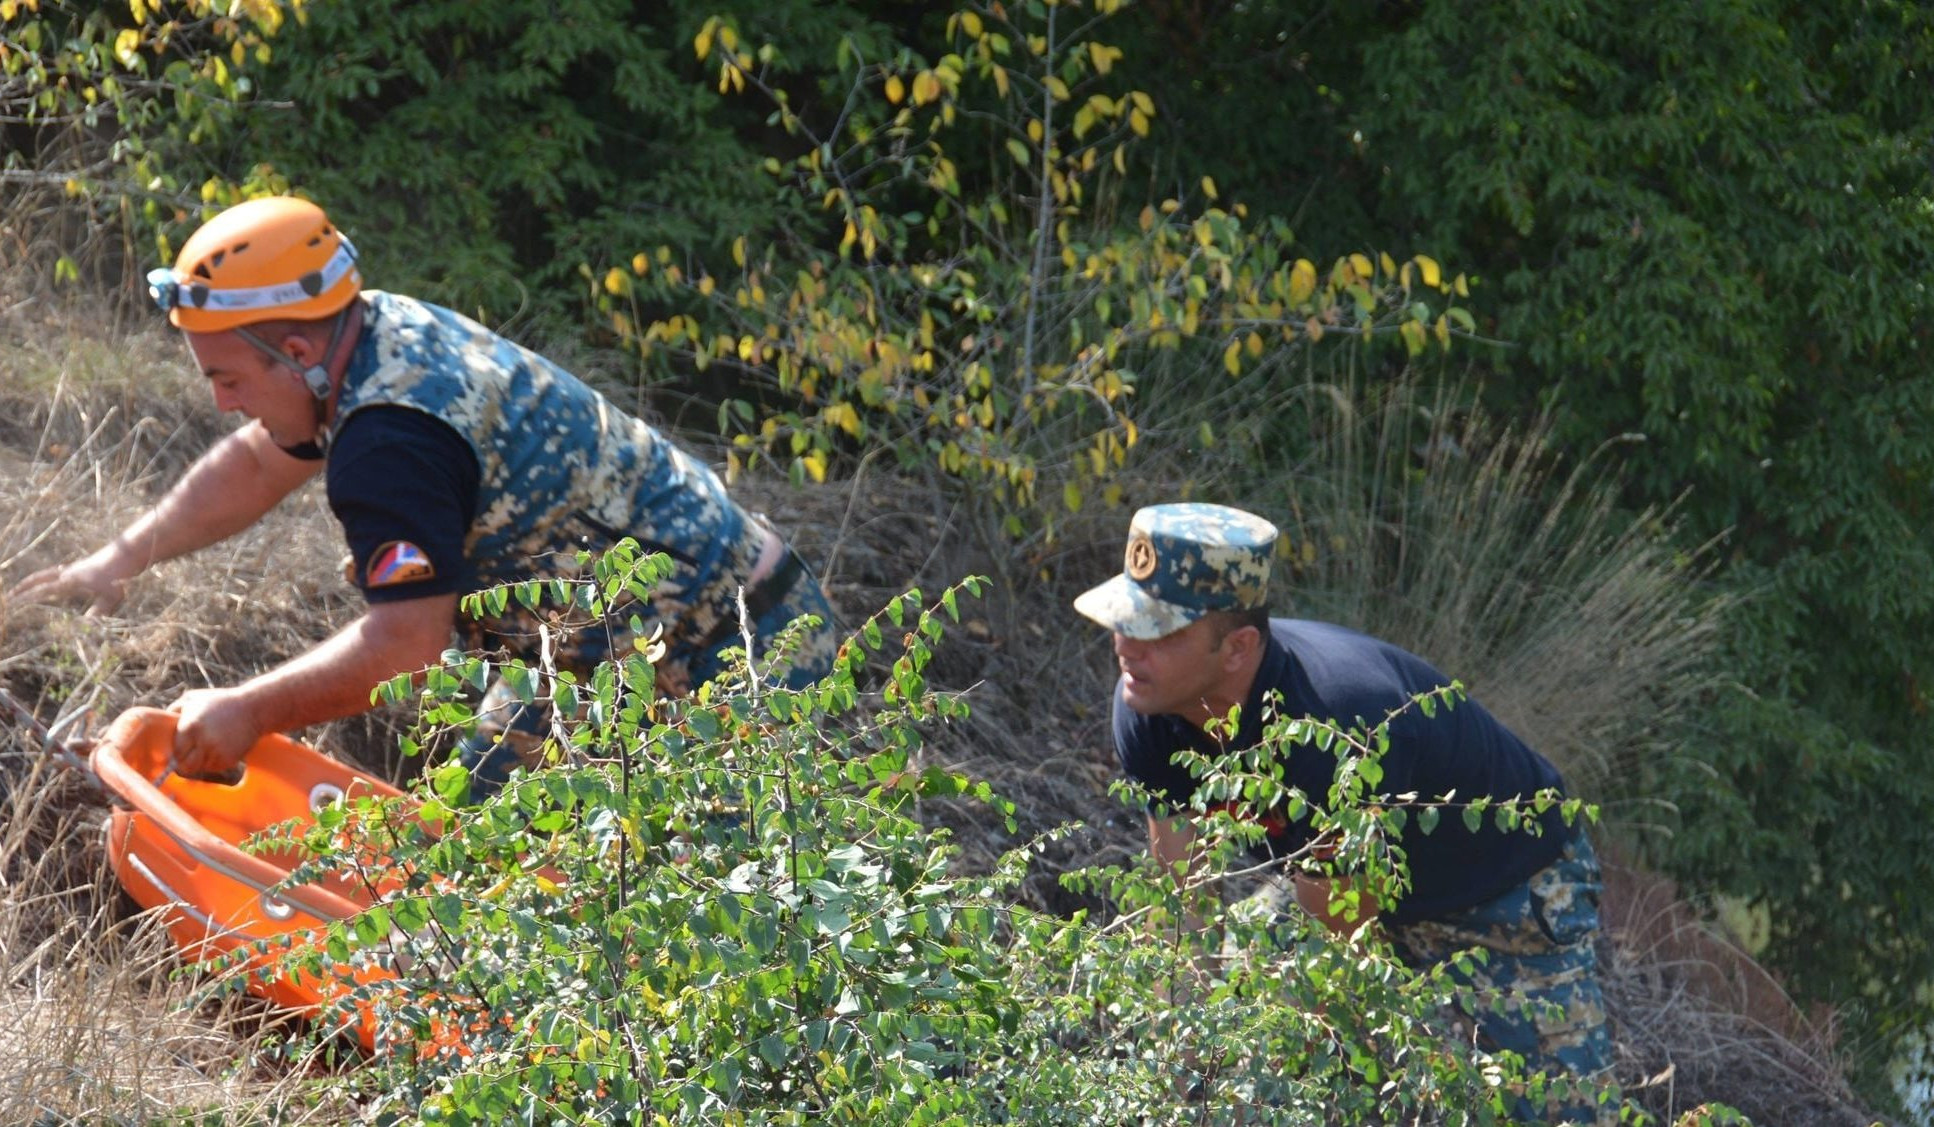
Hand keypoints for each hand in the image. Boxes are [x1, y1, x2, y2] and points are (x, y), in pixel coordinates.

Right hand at [11, 544, 138, 615]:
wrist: (126, 553)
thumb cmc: (119, 576)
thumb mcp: (111, 598)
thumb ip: (98, 612)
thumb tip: (86, 627)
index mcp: (69, 581)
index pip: (43, 590)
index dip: (27, 597)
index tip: (13, 603)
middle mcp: (67, 573)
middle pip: (39, 579)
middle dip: (24, 588)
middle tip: (10, 596)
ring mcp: (74, 568)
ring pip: (46, 574)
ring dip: (33, 580)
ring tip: (23, 587)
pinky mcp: (81, 566)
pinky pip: (58, 571)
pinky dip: (49, 576)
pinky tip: (52, 579)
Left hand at [168, 687, 263, 779]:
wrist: (254, 708)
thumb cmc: (221, 701)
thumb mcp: (194, 698)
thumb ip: (174, 709)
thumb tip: (163, 724)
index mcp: (190, 727)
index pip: (175, 752)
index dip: (176, 752)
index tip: (179, 751)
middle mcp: (202, 742)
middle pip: (185, 766)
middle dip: (185, 763)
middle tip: (189, 757)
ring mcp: (217, 752)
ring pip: (200, 768)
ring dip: (201, 762)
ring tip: (207, 749)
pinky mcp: (229, 759)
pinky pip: (215, 768)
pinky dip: (215, 762)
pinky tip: (220, 749)